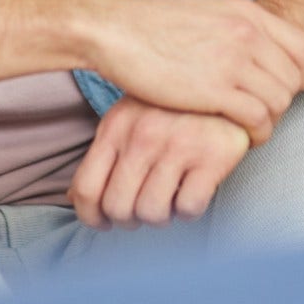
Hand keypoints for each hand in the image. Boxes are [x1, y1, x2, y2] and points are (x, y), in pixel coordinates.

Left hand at [69, 97, 250, 229]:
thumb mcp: (130, 117)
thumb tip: (76, 198)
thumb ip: (106, 153)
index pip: (86, 189)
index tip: (104, 222)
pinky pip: (189, 208)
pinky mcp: (212, 157)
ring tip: (171, 198)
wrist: (227, 81)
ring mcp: (178, 146)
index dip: (91, 217)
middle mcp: (142, 136)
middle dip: (129, 219)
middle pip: (118, 208)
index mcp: (116, 126)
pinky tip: (193, 191)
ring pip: (152, 213)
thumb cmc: (173, 106)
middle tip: (144, 209)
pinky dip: (189, 210)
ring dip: (161, 216)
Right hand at [88, 0, 303, 145]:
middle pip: (294, 78)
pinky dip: (257, 133)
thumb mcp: (206, 11)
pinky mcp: (215, 90)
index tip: (281, 89)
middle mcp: (247, 34)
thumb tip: (251, 43)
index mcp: (247, 13)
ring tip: (253, 129)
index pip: (302, 47)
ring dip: (271, 120)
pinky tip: (243, 138)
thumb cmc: (153, 25)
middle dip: (284, 101)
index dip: (298, 74)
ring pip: (280, 100)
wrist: (118, 30)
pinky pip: (258, 118)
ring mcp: (233, 61)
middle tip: (264, 114)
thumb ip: (235, 27)